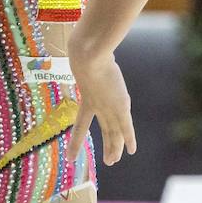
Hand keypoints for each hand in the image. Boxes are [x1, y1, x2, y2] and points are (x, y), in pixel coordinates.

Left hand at [67, 47, 137, 166]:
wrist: (88, 57)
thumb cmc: (84, 53)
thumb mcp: (83, 58)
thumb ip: (85, 56)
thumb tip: (79, 41)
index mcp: (87, 99)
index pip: (82, 124)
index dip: (77, 140)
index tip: (70, 155)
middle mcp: (97, 107)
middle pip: (104, 131)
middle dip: (106, 147)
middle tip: (108, 162)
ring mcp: (108, 108)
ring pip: (114, 134)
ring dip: (115, 148)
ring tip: (113, 161)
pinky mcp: (120, 107)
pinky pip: (126, 128)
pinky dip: (129, 140)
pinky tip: (131, 151)